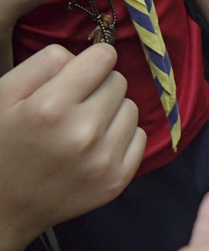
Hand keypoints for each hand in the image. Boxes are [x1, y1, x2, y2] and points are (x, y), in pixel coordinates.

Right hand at [0, 44, 145, 250]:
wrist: (2, 208)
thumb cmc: (1, 144)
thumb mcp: (4, 93)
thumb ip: (45, 63)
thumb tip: (84, 55)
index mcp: (51, 108)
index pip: (104, 57)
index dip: (93, 60)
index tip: (83, 71)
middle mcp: (82, 134)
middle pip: (119, 81)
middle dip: (99, 86)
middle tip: (75, 105)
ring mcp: (103, 160)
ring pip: (131, 108)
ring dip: (112, 111)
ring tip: (84, 126)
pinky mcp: (117, 180)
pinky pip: (139, 136)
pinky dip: (121, 136)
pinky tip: (96, 145)